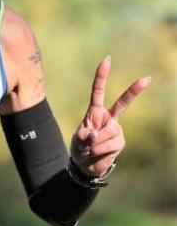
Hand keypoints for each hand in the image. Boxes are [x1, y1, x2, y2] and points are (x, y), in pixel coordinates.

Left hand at [70, 56, 150, 177]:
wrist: (86, 166)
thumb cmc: (80, 148)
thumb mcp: (77, 140)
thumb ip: (83, 135)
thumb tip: (94, 134)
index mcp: (95, 112)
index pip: (98, 91)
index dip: (102, 75)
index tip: (107, 59)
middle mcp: (108, 118)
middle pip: (123, 103)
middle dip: (134, 91)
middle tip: (147, 78)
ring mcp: (116, 129)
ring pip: (109, 131)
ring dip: (95, 143)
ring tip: (90, 149)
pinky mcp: (120, 141)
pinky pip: (110, 144)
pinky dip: (100, 150)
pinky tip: (98, 153)